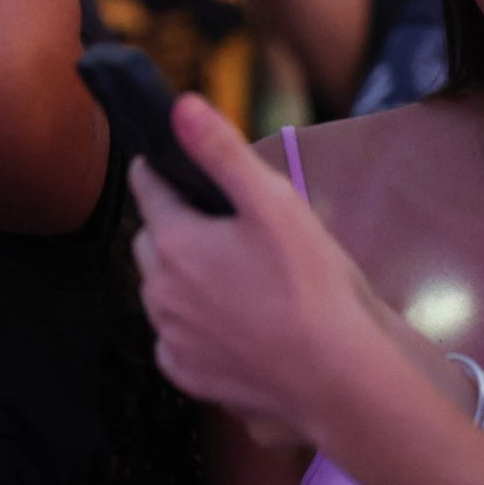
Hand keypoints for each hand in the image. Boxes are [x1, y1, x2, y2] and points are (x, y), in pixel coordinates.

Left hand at [129, 94, 385, 444]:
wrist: (335, 378)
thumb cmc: (310, 285)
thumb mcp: (273, 204)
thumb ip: (222, 152)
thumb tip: (179, 106)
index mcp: (175, 242)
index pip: (148, 189)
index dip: (160, 170)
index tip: (167, 163)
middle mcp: (159, 290)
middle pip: (150, 241)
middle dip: (169, 224)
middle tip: (210, 223)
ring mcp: (171, 336)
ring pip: (159, 291)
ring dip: (177, 276)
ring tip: (223, 273)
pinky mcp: (188, 374)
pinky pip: (174, 340)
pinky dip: (189, 327)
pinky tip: (225, 324)